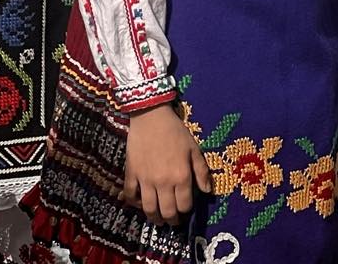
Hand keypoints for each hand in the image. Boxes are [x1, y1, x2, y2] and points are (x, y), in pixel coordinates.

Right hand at [121, 103, 210, 224]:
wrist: (151, 116)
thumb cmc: (175, 132)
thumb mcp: (194, 149)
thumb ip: (202, 172)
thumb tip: (206, 192)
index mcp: (181, 176)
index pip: (184, 205)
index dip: (186, 211)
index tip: (185, 210)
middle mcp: (163, 182)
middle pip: (167, 212)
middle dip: (171, 220)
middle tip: (173, 221)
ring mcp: (145, 180)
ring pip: (149, 209)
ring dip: (154, 218)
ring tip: (158, 219)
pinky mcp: (131, 174)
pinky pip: (131, 196)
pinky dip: (135, 203)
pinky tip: (140, 203)